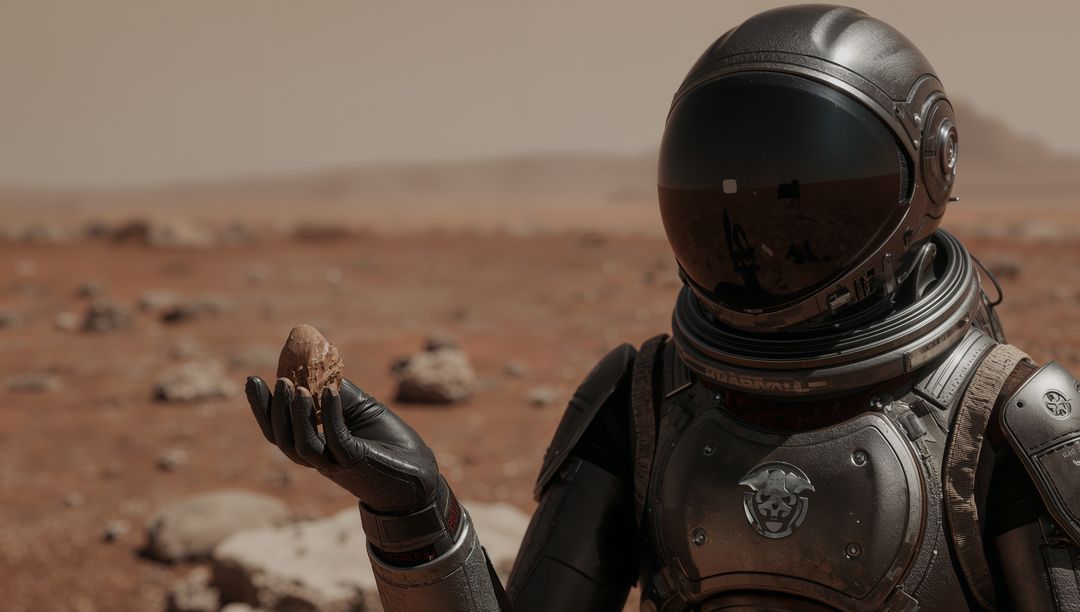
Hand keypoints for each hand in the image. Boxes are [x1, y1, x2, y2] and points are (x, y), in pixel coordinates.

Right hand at [245, 376, 439, 513]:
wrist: (419, 478)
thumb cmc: (388, 444)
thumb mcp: (360, 411)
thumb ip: (338, 393)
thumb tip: (319, 365)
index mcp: (316, 448)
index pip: (279, 430)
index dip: (263, 407)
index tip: (252, 379)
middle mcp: (320, 459)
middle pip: (282, 440)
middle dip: (272, 410)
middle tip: (273, 380)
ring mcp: (336, 463)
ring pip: (302, 445)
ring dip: (296, 414)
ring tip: (295, 386)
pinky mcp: (356, 462)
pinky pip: (336, 439)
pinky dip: (331, 414)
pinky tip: (329, 391)